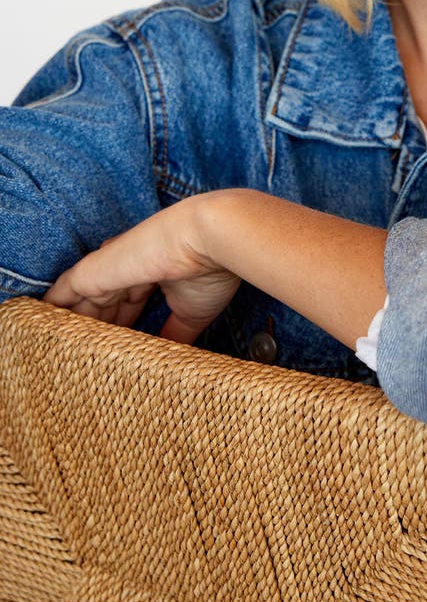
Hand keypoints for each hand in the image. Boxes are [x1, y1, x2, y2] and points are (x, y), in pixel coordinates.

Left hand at [43, 195, 240, 344]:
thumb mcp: (191, 312)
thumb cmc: (211, 269)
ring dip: (72, 326)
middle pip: (102, 304)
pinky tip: (40, 327)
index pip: (127, 301)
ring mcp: (110, 268)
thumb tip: (168, 361)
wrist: (211, 238)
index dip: (121, 325)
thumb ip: (174, 334)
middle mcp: (128, 266)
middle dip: (95, 329)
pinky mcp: (94, 271)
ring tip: (59, 354)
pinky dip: (52, 309)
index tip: (115, 351)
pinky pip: (63, 293)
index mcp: (152, 271)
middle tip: (82, 362)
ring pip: (81, 301)